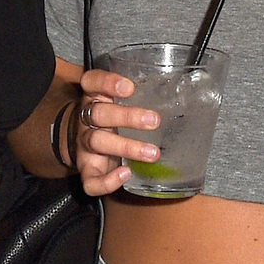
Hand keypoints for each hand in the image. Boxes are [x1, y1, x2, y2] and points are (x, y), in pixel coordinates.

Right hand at [72, 68, 158, 197]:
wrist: (80, 139)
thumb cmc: (111, 117)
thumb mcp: (119, 101)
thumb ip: (141, 96)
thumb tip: (182, 95)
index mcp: (95, 97)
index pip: (92, 82)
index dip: (107, 83)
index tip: (129, 87)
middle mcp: (86, 119)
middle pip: (99, 114)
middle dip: (127, 117)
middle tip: (154, 120)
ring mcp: (84, 145)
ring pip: (98, 142)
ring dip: (127, 147)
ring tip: (153, 153)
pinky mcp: (86, 169)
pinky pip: (90, 179)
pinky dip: (107, 181)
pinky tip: (126, 174)